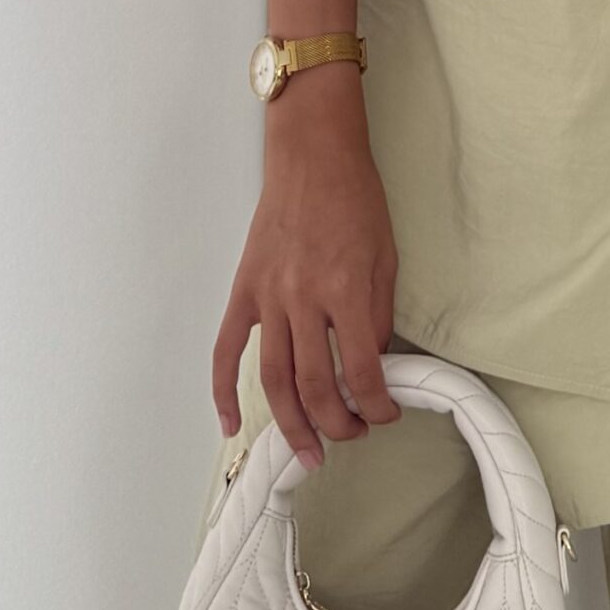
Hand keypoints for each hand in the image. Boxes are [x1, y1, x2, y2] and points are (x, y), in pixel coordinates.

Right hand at [212, 76, 402, 468]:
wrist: (313, 156)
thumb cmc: (356, 200)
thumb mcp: (385, 256)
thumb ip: (378, 314)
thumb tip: (372, 364)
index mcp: (347, 290)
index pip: (363, 369)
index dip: (377, 404)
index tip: (385, 414)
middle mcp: (305, 299)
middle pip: (316, 385)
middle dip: (337, 424)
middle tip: (350, 437)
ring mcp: (270, 296)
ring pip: (273, 378)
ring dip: (291, 424)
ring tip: (307, 452)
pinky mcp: (245, 290)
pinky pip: (226, 349)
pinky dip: (224, 391)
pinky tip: (231, 423)